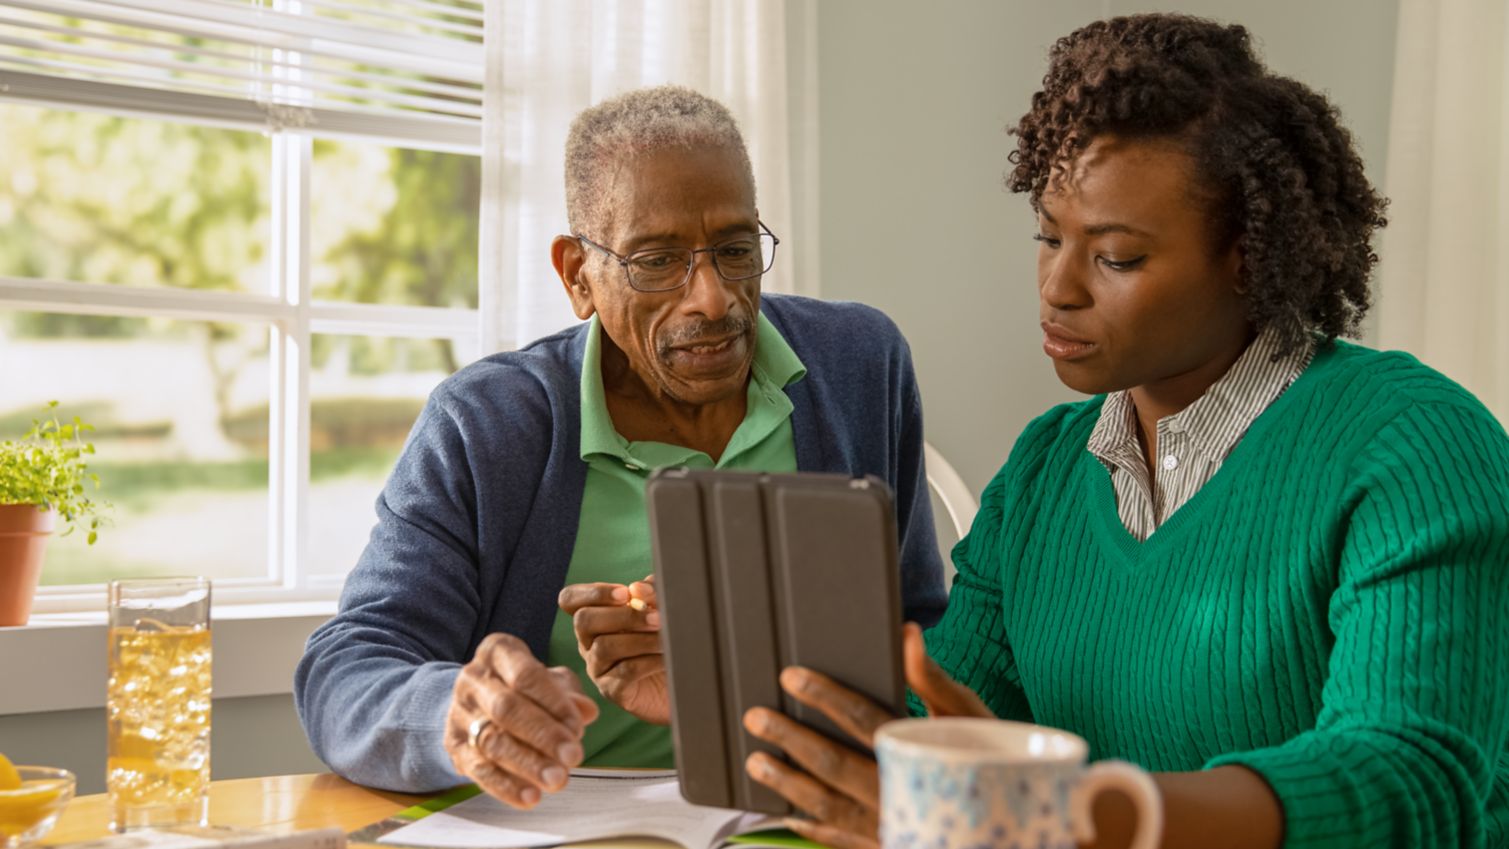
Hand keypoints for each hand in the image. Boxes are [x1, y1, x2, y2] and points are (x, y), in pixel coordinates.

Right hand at [445, 632, 598, 808]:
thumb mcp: (548, 680)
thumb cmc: (523, 687)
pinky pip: (478, 769)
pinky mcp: (454, 746)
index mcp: (498, 652)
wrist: (476, 701)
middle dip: (542, 735)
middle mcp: (473, 679)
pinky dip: (506, 786)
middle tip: (574, 757)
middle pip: (507, 709)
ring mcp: (460, 713)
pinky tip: (531, 797)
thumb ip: (569, 693)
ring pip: (492, 742)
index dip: (553, 702)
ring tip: (557, 780)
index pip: (526, 675)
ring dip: (527, 764)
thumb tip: (587, 711)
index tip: (577, 727)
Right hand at [558, 577, 668, 724]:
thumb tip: (637, 588)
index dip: (593, 592)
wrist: (681, 676)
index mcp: (595, 617)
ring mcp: (597, 668)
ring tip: (667, 639)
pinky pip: (624, 672)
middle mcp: (588, 642)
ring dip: (641, 639)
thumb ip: (651, 592)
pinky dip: (649, 661)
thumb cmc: (665, 638)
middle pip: (584, 621)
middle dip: (623, 616)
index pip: (570, 599)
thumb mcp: (661, 608)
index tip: (625, 593)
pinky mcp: (612, 691)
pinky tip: (667, 657)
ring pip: (604, 647)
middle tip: (658, 617)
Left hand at [742, 623, 991, 848]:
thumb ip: (933, 678)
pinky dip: (812, 828)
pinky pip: (840, 843)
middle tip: (756, 717)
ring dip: (789, 783)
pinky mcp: (886, 848)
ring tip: (756, 762)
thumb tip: (906, 634)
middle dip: (791, 738)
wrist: (1022, 827)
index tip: (792, 677)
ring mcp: (893, 827)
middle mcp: (903, 794)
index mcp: (920, 753)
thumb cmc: (995, 760)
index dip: (825, 696)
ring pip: (829, 807)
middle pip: (835, 764)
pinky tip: (788, 814)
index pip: (863, 719)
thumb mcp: (971, 715)